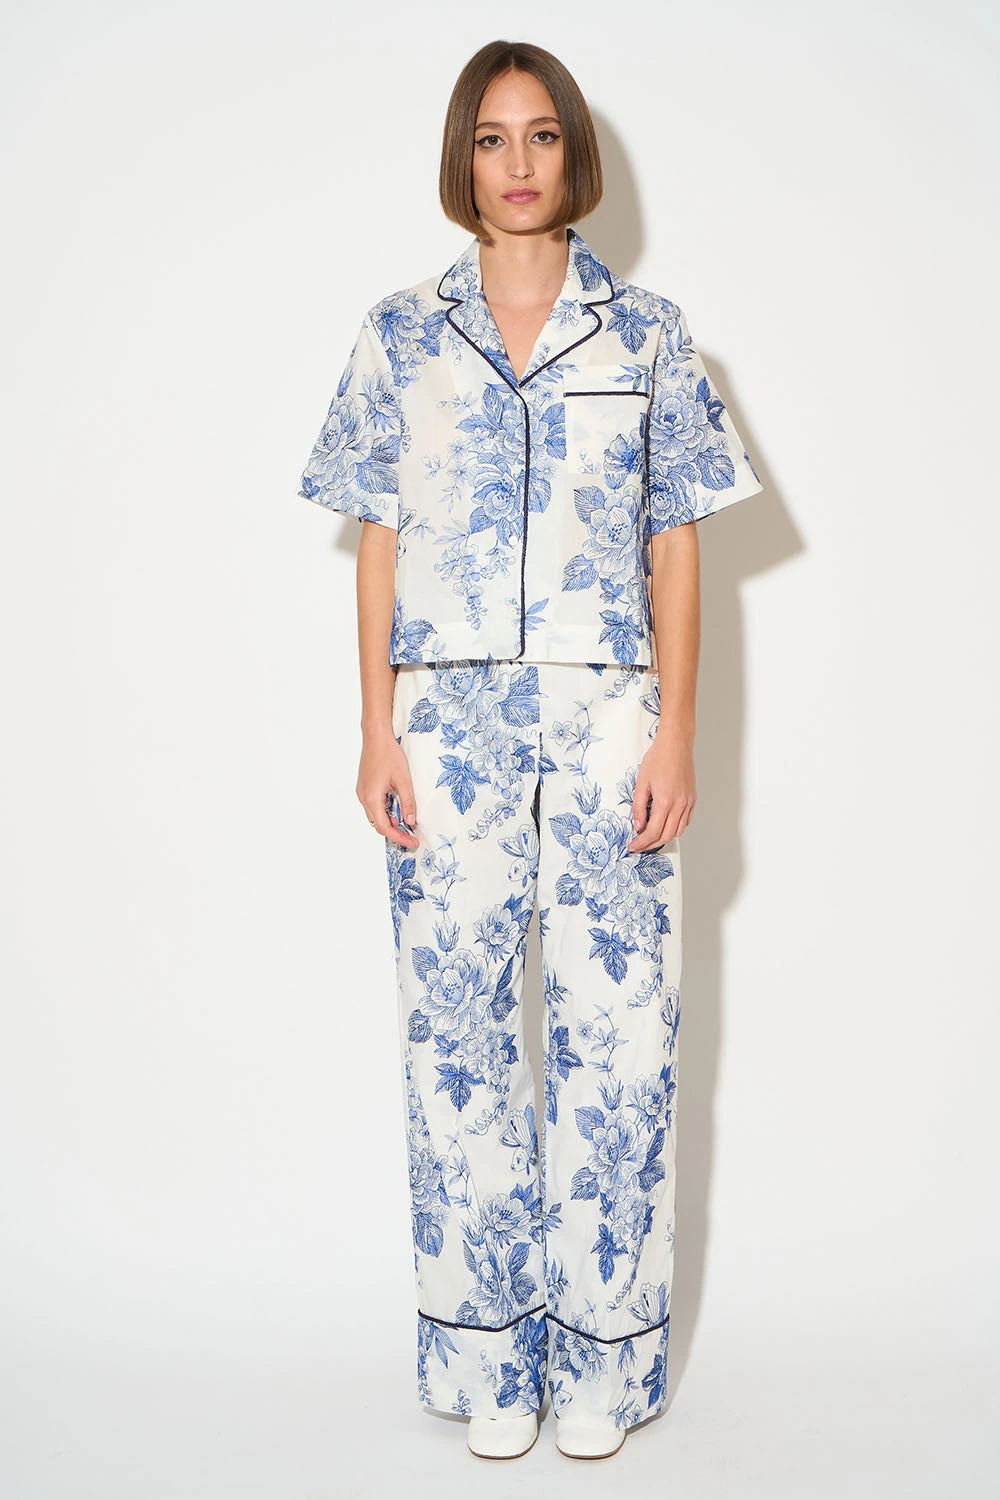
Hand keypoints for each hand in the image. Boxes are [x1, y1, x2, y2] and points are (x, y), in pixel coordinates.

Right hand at [356, 731, 418, 849]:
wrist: (376, 737)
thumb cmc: (389, 755)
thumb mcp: (403, 780)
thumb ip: (408, 802)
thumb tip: (411, 821)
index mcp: (372, 798)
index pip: (385, 828)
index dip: (399, 838)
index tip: (413, 842)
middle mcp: (364, 798)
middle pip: (378, 824)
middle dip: (396, 833)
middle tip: (412, 837)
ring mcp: (362, 792)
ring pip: (376, 816)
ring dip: (391, 822)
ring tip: (407, 824)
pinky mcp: (365, 787)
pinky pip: (374, 806)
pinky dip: (386, 812)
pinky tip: (397, 809)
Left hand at [628, 723, 695, 851]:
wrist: (676, 744)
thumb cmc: (658, 758)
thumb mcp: (641, 782)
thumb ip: (639, 807)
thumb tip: (638, 825)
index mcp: (665, 801)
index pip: (653, 832)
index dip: (642, 842)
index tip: (633, 846)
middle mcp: (680, 805)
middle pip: (666, 836)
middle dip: (651, 844)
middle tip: (639, 845)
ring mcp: (688, 803)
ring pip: (677, 831)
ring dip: (664, 837)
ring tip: (650, 836)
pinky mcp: (692, 799)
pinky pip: (685, 821)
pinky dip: (675, 828)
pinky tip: (664, 824)